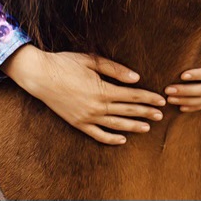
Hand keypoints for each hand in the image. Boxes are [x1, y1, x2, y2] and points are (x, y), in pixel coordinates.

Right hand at [3, 45, 166, 144]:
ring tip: (147, 127)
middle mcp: (96, 106)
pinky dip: (111, 138)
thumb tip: (135, 78)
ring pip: (116, 124)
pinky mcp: (78, 123)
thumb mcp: (91, 60)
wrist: (39, 76)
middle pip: (127, 110)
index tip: (161, 100)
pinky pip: (98, 134)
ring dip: (133, 126)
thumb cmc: (65, 63)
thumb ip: (115, 70)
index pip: (132, 96)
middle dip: (146, 112)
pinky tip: (122, 139)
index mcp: (102, 89)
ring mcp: (87, 117)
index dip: (148, 98)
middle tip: (161, 115)